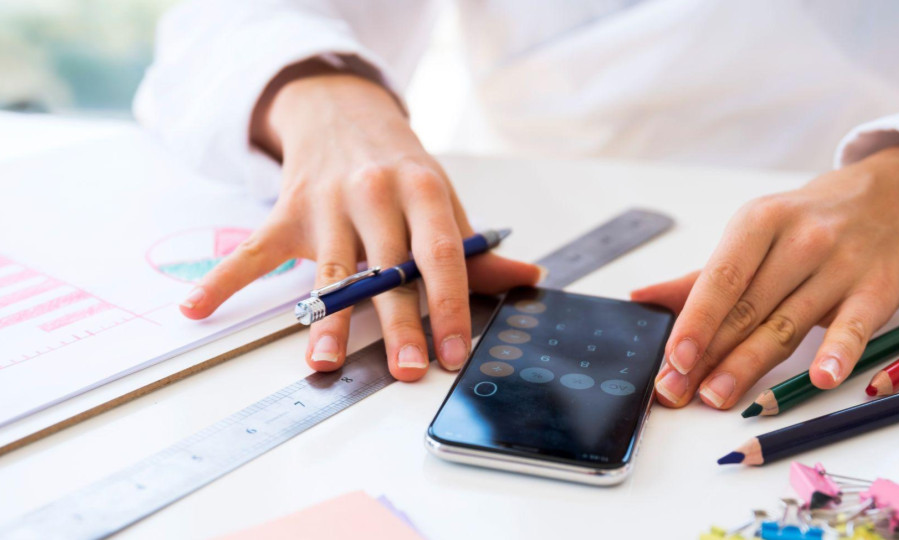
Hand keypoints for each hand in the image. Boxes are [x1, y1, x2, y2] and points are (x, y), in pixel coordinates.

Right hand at [179, 70, 540, 380]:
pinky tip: (198, 308)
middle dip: (399, 322)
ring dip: (326, 319)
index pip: (441, 253)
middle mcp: (374, 193)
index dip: (452, 305)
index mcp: (421, 188)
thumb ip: (476, 249)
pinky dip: (222, 280)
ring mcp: (325, 203)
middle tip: (409, 368)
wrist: (342, 113)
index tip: (454, 351)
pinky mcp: (285, 213)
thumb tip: (527, 277)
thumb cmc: (398, 165)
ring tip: (324, 361)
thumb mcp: (441, 197)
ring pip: (328, 269)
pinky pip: (251, 252)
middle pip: (387, 267)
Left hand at [631, 142, 898, 408]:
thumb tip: (642, 298)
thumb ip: (702, 275)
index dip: (695, 321)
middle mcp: (799, 242)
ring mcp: (841, 266)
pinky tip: (821, 378)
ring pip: (787, 326)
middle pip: (746, 309)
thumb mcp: (756, 230)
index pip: (720, 279)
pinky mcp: (878, 290)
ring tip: (718, 396)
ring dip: (749, 365)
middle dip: (707, 355)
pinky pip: (854, 326)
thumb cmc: (813, 218)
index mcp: (759, 222)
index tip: (672, 357)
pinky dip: (838, 352)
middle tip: (677, 391)